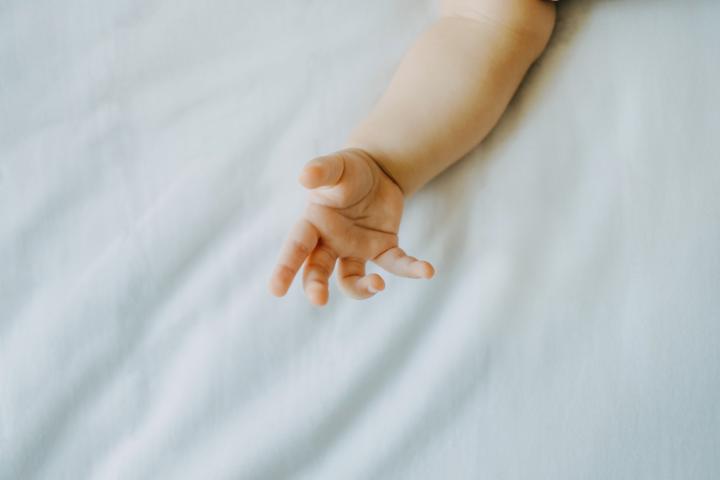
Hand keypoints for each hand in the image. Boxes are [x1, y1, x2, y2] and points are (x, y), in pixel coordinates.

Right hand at [268, 148, 433, 305]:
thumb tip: (305, 176)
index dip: (285, 268)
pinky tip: (426, 270)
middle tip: (319, 299)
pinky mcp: (384, 248)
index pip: (296, 247)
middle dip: (315, 286)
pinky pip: (395, 264)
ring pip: (353, 279)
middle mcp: (331, 243)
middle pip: (318, 270)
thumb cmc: (346, 170)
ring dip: (363, 288)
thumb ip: (321, 171)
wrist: (376, 171)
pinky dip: (411, 269)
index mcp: (314, 224)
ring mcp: (357, 249)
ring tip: (378, 285)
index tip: (275, 290)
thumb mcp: (335, 166)